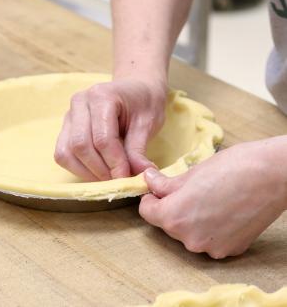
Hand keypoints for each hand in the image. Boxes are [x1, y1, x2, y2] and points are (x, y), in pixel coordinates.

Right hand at [54, 76, 166, 180]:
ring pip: (66, 152)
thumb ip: (139, 151)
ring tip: (108, 177)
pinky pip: (63, 153)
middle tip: (118, 180)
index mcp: (102, 96)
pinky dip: (77, 167)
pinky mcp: (66, 126)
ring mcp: (70, 114)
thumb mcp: (148, 124)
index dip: (114, 163)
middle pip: (80, 146)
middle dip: (100, 170)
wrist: (136, 88)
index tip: (126, 178)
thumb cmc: (144, 103)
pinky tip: (97, 171)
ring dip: (87, 171)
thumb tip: (141, 175)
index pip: (102, 138)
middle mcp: (80, 102)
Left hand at [139, 138, 286, 258]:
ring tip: (209, 198)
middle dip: (172, 207)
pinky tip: (223, 209)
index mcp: (175, 217)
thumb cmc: (231, 168)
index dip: (150, 197)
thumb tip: (149, 181)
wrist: (272, 175)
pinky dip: (210, 227)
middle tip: (188, 189)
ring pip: (188, 232)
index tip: (157, 188)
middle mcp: (190, 240)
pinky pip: (209, 239)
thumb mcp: (191, 172)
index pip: (147, 211)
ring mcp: (211, 248)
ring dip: (191, 218)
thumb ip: (165, 183)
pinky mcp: (230, 250)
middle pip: (168, 223)